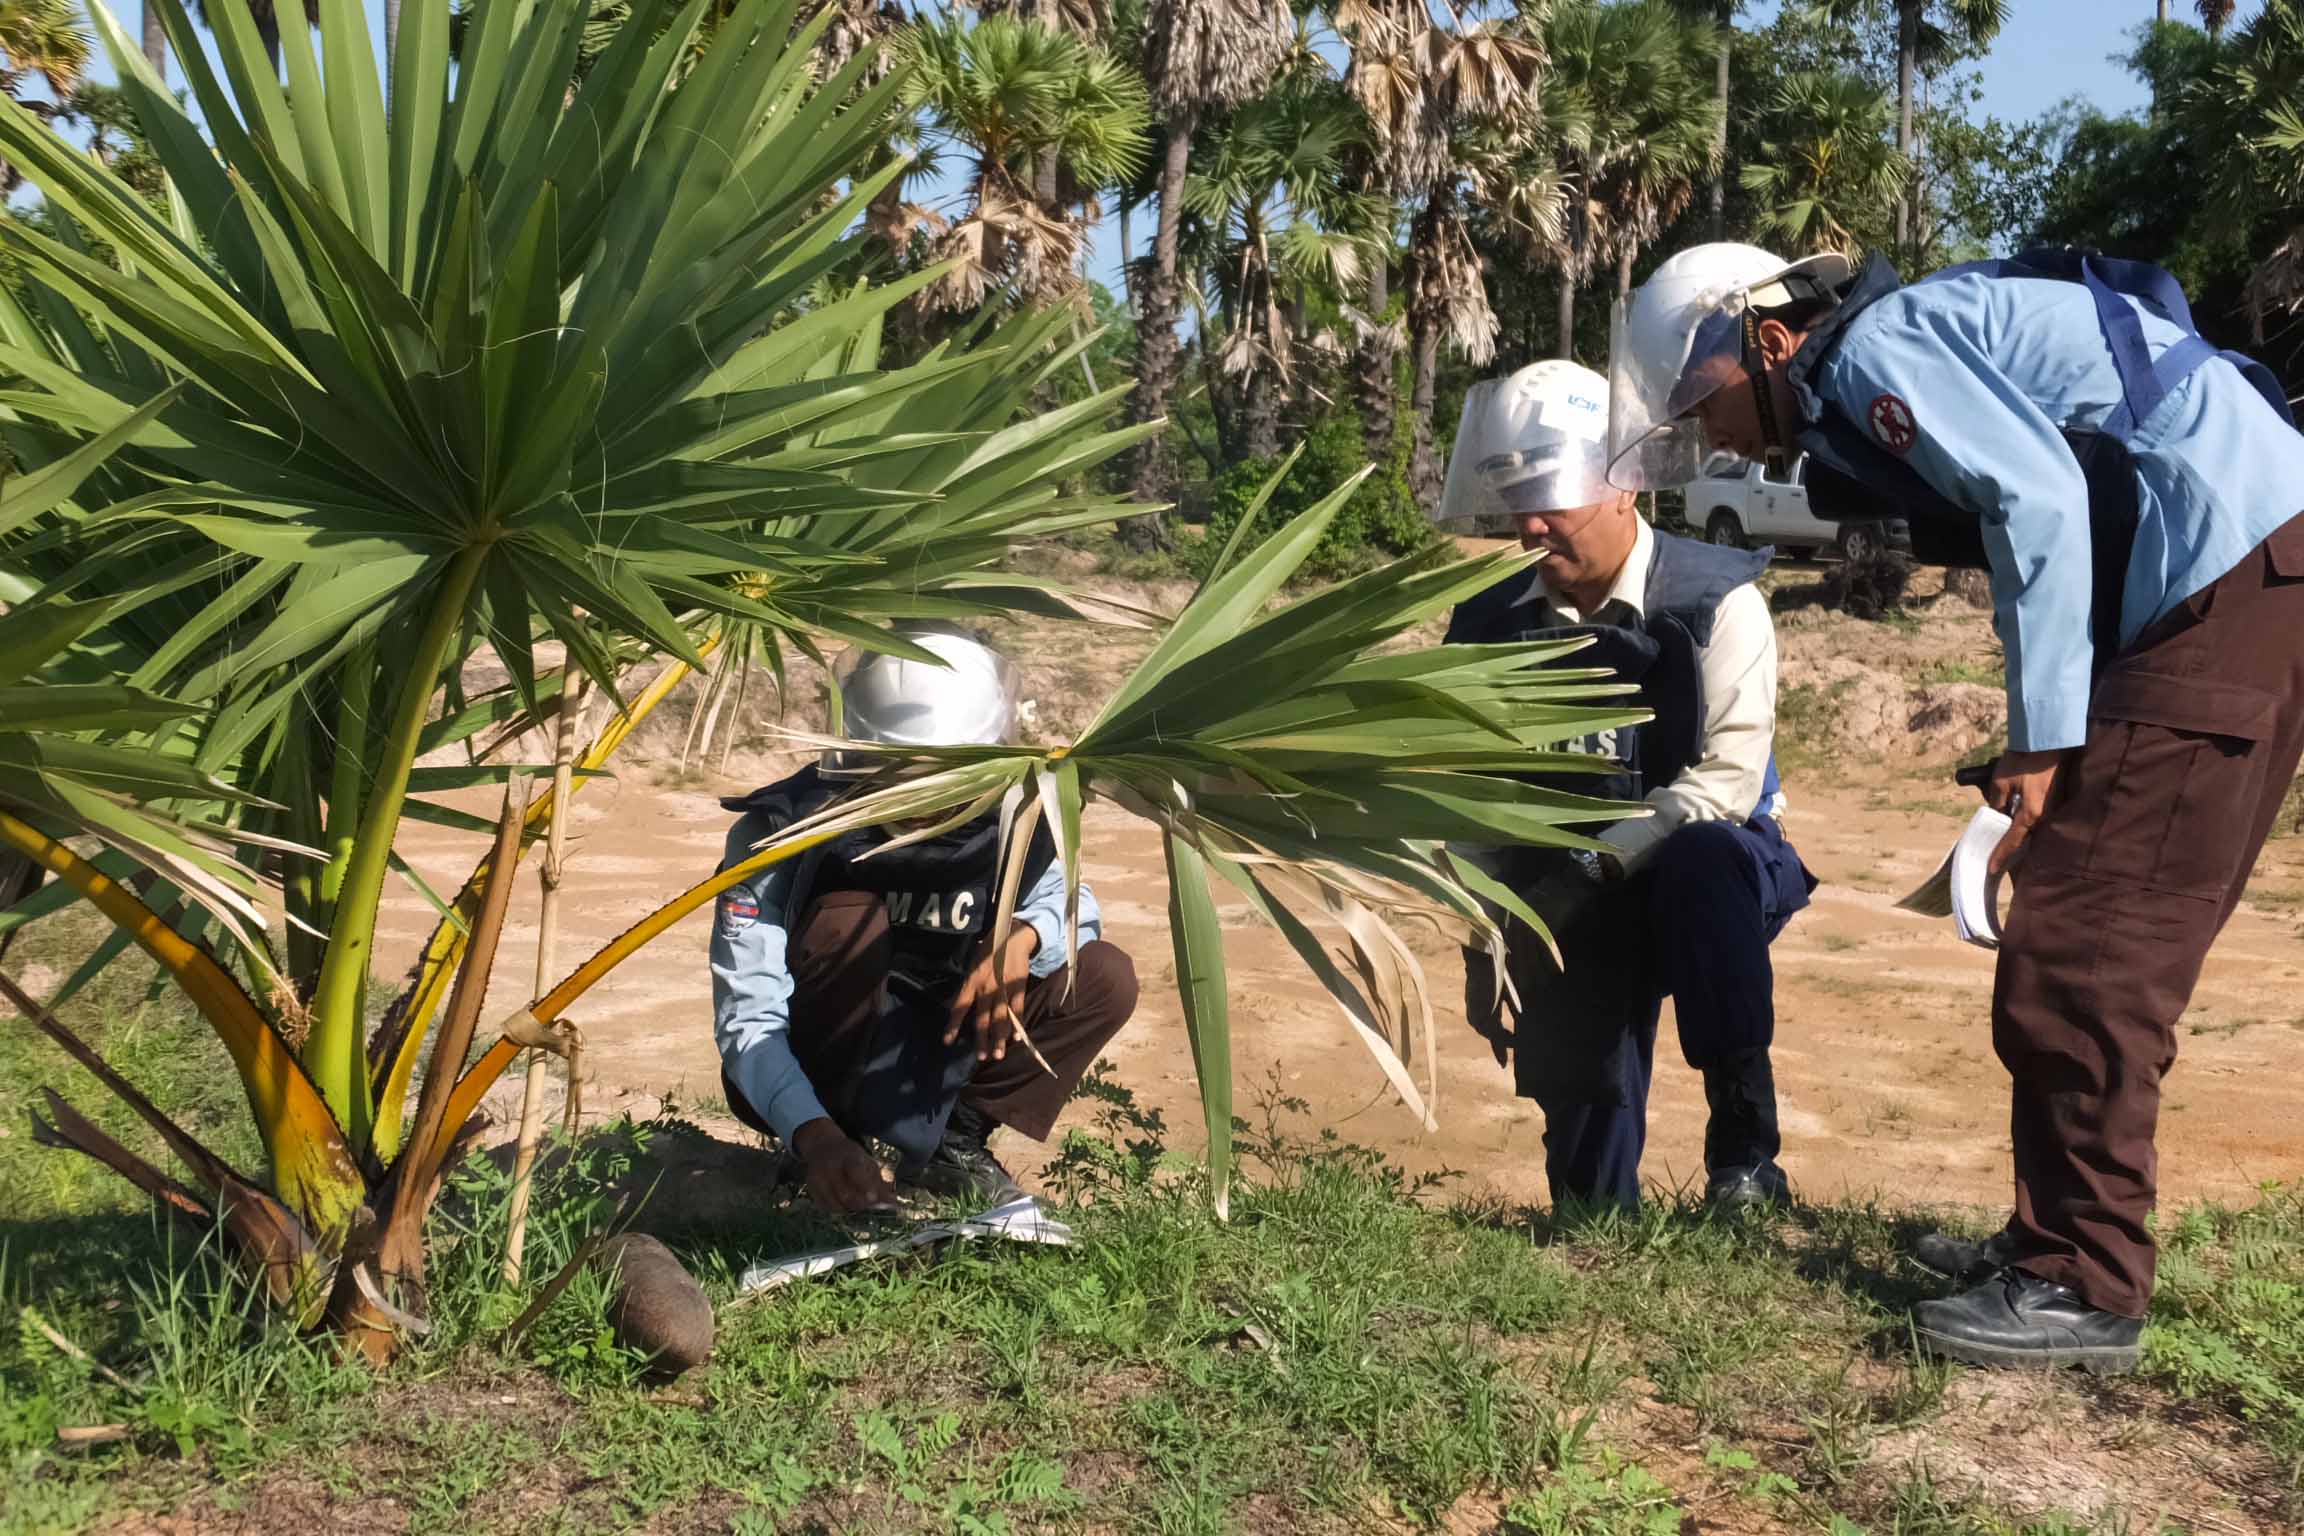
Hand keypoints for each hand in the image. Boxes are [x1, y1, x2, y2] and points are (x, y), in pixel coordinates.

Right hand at [792, 1118, 895, 1211]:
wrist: (822, 1146)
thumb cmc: (851, 1156)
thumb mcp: (867, 1161)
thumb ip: (880, 1181)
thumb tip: (893, 1202)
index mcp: (848, 1155)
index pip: (855, 1171)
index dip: (866, 1186)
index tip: (874, 1198)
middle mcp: (830, 1167)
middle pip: (845, 1194)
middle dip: (862, 1204)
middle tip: (871, 1204)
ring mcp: (818, 1178)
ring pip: (836, 1205)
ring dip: (850, 1209)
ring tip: (858, 1202)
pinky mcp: (811, 1188)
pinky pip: (826, 1207)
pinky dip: (838, 1209)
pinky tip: (844, 1202)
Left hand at [944, 924, 1037, 1062]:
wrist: (1012, 936)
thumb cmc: (989, 951)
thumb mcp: (973, 965)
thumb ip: (968, 985)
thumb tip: (957, 1004)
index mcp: (971, 982)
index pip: (959, 1007)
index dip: (953, 1025)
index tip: (947, 1042)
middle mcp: (986, 988)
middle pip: (982, 1019)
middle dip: (981, 1040)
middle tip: (981, 1057)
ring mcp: (1003, 989)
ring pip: (1000, 1019)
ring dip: (999, 1038)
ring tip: (998, 1054)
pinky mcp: (1018, 988)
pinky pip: (1017, 1010)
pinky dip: (1016, 1025)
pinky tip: (1015, 1038)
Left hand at [1986, 748, 2075, 877]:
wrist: (2047, 743)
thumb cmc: (2022, 761)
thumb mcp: (2000, 783)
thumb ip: (1997, 804)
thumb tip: (1996, 817)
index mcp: (2030, 814)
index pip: (2012, 841)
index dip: (2000, 855)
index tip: (1991, 868)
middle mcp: (2044, 816)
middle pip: (2025, 838)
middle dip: (2010, 849)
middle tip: (1996, 859)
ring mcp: (2052, 809)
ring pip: (2032, 829)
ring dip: (2019, 836)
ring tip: (2004, 843)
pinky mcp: (2055, 801)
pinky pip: (2039, 819)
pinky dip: (2027, 824)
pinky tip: (2018, 823)